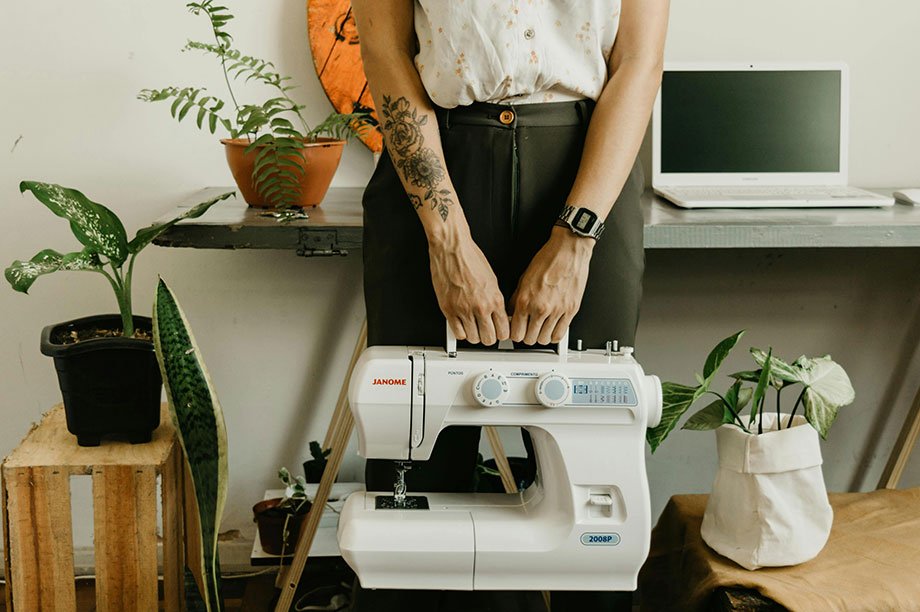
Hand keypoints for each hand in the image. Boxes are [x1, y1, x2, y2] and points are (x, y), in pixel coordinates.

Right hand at [428, 230, 509, 344]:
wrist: (452, 249)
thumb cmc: (470, 258)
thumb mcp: (492, 279)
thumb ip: (495, 299)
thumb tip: (498, 314)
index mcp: (495, 299)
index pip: (504, 331)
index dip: (502, 334)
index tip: (499, 332)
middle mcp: (480, 306)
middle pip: (489, 339)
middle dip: (489, 337)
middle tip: (486, 331)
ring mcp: (463, 310)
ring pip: (473, 338)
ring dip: (474, 335)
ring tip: (473, 328)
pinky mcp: (448, 309)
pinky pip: (457, 333)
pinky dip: (460, 332)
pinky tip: (462, 325)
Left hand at [510, 226, 594, 344]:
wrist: (568, 251)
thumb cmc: (548, 259)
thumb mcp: (523, 278)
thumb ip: (516, 299)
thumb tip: (512, 313)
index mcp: (525, 300)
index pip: (515, 332)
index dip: (514, 334)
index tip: (516, 331)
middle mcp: (540, 308)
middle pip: (528, 339)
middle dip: (526, 336)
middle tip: (527, 330)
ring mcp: (557, 311)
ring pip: (544, 339)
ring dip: (540, 336)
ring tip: (540, 329)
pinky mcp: (571, 310)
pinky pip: (560, 334)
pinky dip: (554, 335)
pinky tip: (551, 329)